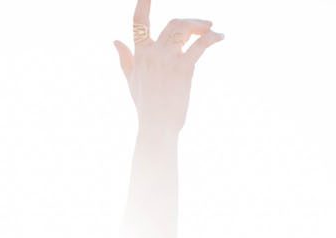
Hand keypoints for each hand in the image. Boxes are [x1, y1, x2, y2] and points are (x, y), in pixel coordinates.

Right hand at [113, 1, 223, 135]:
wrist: (157, 127)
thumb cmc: (145, 107)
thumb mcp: (132, 81)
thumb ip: (124, 59)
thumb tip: (115, 41)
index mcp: (140, 55)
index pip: (139, 22)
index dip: (143, 3)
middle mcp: (153, 53)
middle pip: (173, 23)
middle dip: (190, 22)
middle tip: (203, 27)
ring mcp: (167, 60)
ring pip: (184, 28)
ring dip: (200, 26)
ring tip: (210, 30)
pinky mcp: (183, 68)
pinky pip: (200, 44)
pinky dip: (212, 37)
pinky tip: (220, 37)